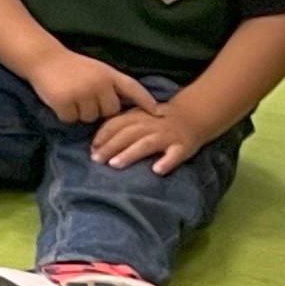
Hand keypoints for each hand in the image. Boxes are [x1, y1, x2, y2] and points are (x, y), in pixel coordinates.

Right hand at [29, 50, 157, 128]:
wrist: (43, 58)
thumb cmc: (70, 66)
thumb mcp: (96, 70)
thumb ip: (109, 84)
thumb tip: (119, 107)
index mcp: (108, 73)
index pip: (133, 88)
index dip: (146, 101)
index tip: (159, 113)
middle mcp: (98, 83)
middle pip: (109, 111)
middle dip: (98, 110)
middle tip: (83, 98)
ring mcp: (82, 92)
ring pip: (89, 118)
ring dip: (79, 113)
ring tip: (70, 97)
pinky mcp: (65, 101)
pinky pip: (71, 119)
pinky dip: (64, 114)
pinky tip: (59, 100)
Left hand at [89, 99, 207, 171]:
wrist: (192, 115)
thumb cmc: (157, 119)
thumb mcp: (138, 116)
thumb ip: (120, 126)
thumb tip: (96, 145)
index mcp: (138, 116)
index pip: (117, 124)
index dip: (103, 136)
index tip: (92, 149)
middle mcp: (152, 124)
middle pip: (128, 134)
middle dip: (111, 146)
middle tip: (97, 159)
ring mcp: (168, 135)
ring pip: (147, 144)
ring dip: (130, 154)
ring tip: (115, 164)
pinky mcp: (183, 147)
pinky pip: (175, 155)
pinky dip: (167, 162)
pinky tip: (157, 170)